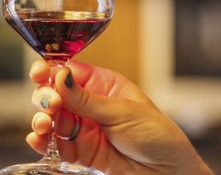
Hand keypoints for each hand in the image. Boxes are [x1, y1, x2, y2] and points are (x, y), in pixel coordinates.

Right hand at [28, 60, 213, 174]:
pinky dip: (43, 142)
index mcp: (105, 85)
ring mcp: (84, 127)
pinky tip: (39, 139)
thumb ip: (87, 99)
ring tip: (45, 125)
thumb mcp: (122, 111)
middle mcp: (91, 104)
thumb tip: (60, 77)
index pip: (71, 72)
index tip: (40, 73)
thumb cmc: (155, 133)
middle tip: (51, 104)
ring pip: (51, 119)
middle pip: (55, 94)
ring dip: (41, 120)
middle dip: (46, 97)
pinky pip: (55, 144)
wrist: (165, 169)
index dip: (52, 71)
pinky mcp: (80, 150)